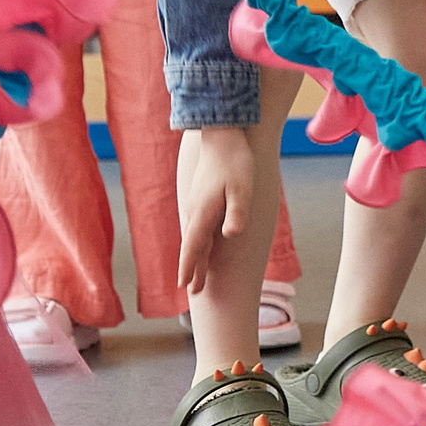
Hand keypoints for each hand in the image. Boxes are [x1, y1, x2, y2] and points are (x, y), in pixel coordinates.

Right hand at [176, 126, 256, 294]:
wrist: (221, 134)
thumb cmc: (234, 162)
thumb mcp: (242, 188)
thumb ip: (236, 212)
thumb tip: (229, 235)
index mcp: (203, 212)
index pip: (194, 246)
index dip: (189, 267)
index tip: (184, 286)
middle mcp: (195, 211)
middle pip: (193, 245)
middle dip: (193, 268)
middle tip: (192, 291)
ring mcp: (197, 204)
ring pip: (194, 236)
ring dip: (194, 256)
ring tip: (195, 272)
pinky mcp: (201, 197)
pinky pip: (197, 226)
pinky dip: (197, 241)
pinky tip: (200, 244)